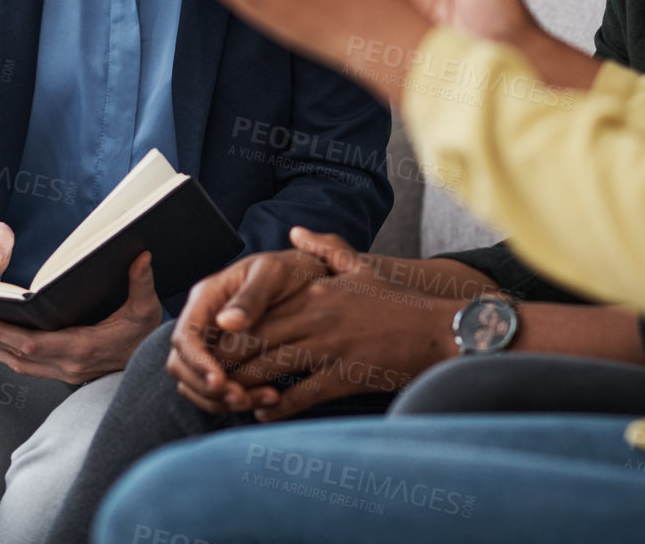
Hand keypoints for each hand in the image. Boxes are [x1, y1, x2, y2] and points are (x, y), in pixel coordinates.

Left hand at [0, 252, 161, 383]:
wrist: (149, 366)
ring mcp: (64, 372)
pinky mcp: (64, 374)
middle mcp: (68, 365)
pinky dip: (6, 354)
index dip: (3, 334)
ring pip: (17, 364)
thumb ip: (142, 282)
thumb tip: (142, 257)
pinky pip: (26, 367)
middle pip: (16, 355)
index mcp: (82, 347)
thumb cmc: (145, 336)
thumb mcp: (147, 308)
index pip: (31, 344)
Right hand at [166, 242, 330, 412]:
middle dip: (206, 387)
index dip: (197, 362)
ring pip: (196, 383)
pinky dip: (235, 401)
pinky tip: (269, 398)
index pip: (185, 336)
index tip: (220, 381)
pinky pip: (217, 390)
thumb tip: (226, 322)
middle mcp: (203, 321)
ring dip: (221, 399)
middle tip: (241, 398)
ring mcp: (211, 343)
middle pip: (181, 365)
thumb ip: (252, 296)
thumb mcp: (274, 273)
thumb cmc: (290, 270)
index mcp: (207, 297)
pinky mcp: (226, 361)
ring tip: (261, 400)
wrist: (308, 278)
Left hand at [219, 229, 458, 421]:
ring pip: (269, 368)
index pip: (258, 309)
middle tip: (207, 373)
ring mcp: (328, 348)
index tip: (211, 341)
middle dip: (226, 359)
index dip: (229, 328)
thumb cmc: (399, 301)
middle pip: (255, 339)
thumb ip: (324, 248)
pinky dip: (277, 407)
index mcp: (315, 292)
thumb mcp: (361, 267)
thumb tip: (294, 232)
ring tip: (228, 396)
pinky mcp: (343, 377)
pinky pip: (300, 395)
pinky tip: (264, 413)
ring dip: (244, 385)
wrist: (437, 331)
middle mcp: (316, 318)